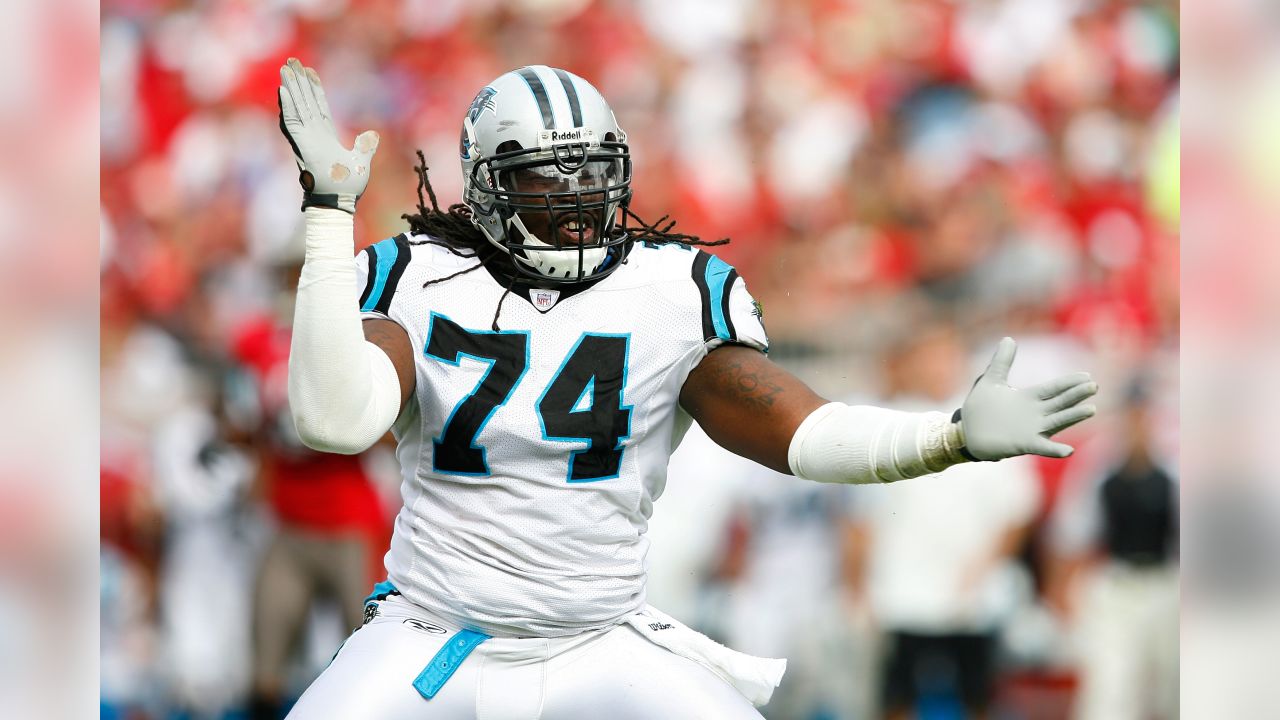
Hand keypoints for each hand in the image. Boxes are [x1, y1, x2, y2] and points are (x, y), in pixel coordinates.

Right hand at [277, 58, 378, 213]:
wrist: (340, 201)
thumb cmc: (348, 187)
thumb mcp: (361, 162)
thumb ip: (364, 147)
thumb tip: (372, 135)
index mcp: (325, 136)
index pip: (318, 106)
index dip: (314, 89)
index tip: (309, 72)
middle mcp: (313, 135)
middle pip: (304, 101)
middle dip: (299, 81)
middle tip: (292, 61)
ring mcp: (306, 139)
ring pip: (296, 107)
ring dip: (290, 88)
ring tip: (285, 69)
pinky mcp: (301, 145)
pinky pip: (292, 122)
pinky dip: (287, 107)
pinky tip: (283, 91)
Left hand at [959, 337, 1097, 459]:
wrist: (966, 433)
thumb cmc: (980, 408)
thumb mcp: (991, 381)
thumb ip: (1001, 362)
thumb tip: (1009, 338)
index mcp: (1028, 398)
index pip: (1053, 388)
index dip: (1069, 382)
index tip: (1086, 376)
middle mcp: (1035, 414)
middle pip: (1060, 403)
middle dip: (1076, 395)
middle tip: (1094, 386)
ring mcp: (1032, 430)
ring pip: (1057, 422)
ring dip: (1073, 417)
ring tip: (1091, 409)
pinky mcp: (1024, 444)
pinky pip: (1043, 447)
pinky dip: (1055, 450)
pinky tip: (1069, 450)